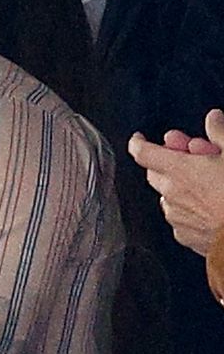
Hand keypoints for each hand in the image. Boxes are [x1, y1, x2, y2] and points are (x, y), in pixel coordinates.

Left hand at [129, 109, 223, 255]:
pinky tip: (208, 206)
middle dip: (166, 163)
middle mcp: (170, 194)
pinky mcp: (184, 235)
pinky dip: (187, 209)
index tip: (139, 138)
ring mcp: (175, 217)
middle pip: (154, 173)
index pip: (143, 153)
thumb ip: (219, 134)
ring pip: (166, 196)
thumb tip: (212, 118)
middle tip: (189, 157)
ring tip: (206, 183)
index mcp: (179, 170)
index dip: (138, 143)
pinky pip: (178, 217)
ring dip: (178, 187)